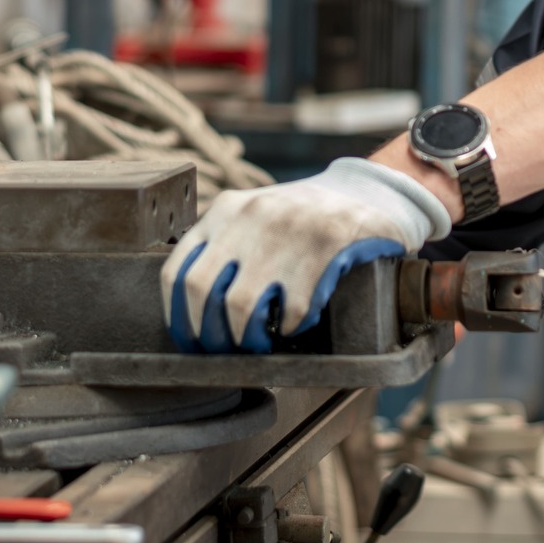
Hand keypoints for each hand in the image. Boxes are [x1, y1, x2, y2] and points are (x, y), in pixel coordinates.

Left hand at [163, 158, 450, 352]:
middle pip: (202, 291)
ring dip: (247, 337)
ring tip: (260, 343)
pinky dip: (289, 328)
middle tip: (225, 350)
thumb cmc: (301, 217)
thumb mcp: (254, 216)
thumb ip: (223, 244)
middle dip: (210, 334)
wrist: (366, 191)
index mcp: (226, 210)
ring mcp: (287, 232)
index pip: (177, 270)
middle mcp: (251, 216)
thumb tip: (191, 310)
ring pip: (242, 306)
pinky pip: (292, 308)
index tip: (189, 340)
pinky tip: (295, 325)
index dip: (177, 316)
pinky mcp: (326, 247)